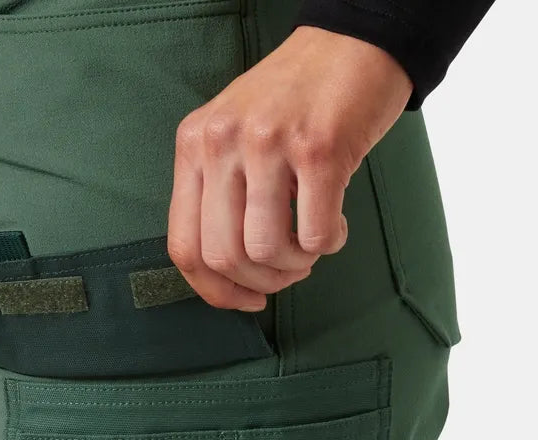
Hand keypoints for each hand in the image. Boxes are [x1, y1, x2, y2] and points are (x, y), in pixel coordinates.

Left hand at [167, 26, 412, 310]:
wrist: (354, 41)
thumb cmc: (295, 101)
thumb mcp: (233, 137)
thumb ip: (218, 194)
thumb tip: (224, 278)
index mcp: (194, 145)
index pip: (184, 247)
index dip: (215, 290)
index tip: (245, 300)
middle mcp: (222, 142)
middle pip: (223, 256)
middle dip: (260, 282)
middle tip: (288, 272)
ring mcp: (268, 143)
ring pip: (265, 251)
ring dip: (294, 266)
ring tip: (310, 247)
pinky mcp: (318, 147)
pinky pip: (314, 234)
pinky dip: (328, 244)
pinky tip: (336, 224)